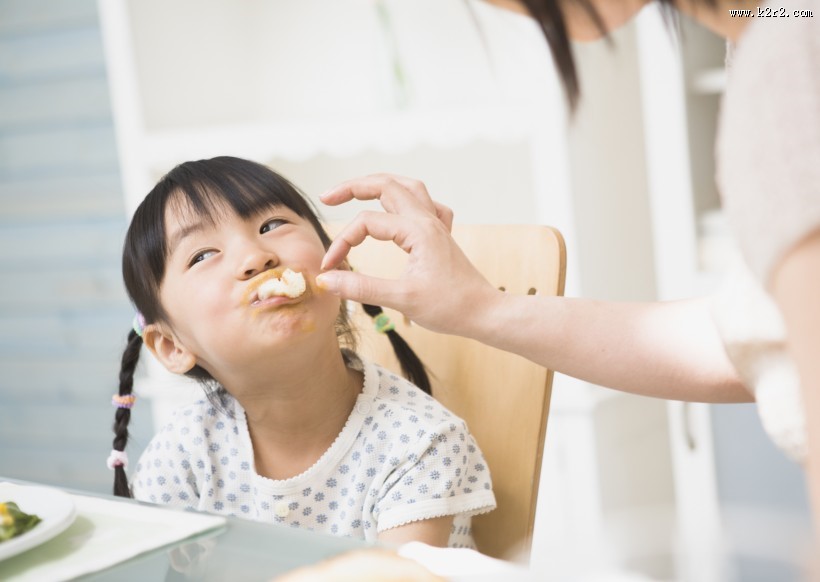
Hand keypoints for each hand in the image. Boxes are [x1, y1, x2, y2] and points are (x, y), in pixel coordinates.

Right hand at [317, 174, 497, 335]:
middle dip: (354, 187)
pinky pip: (426, 205)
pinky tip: (400, 210)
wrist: (485, 314)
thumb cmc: (451, 308)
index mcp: (418, 230)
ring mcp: (437, 226)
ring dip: (380, 184)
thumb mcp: (401, 299)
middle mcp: (427, 220)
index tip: (329, 268)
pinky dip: (408, 199)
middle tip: (327, 198)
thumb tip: (327, 280)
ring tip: (357, 190)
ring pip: (407, 187)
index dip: (341, 243)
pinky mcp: (442, 237)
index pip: (366, 224)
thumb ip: (361, 288)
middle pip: (386, 185)